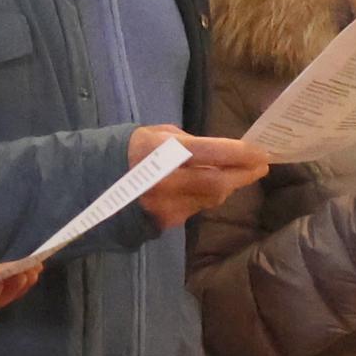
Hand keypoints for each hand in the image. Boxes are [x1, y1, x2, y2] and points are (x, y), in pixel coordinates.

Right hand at [133, 126, 269, 228]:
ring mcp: (166, 205)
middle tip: (261, 167)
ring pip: (210, 198)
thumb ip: (189, 142)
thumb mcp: (158, 134)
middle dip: (244, 175)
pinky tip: (208, 187)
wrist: (93, 183)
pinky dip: (206, 197)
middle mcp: (167, 181)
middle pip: (218, 183)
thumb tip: (219, 153)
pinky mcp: (165, 222)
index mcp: (164, 152)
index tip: (262, 153)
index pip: (213, 154)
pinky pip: (196, 208)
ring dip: (227, 186)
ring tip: (238, 175)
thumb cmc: (129, 150)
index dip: (241, 155)